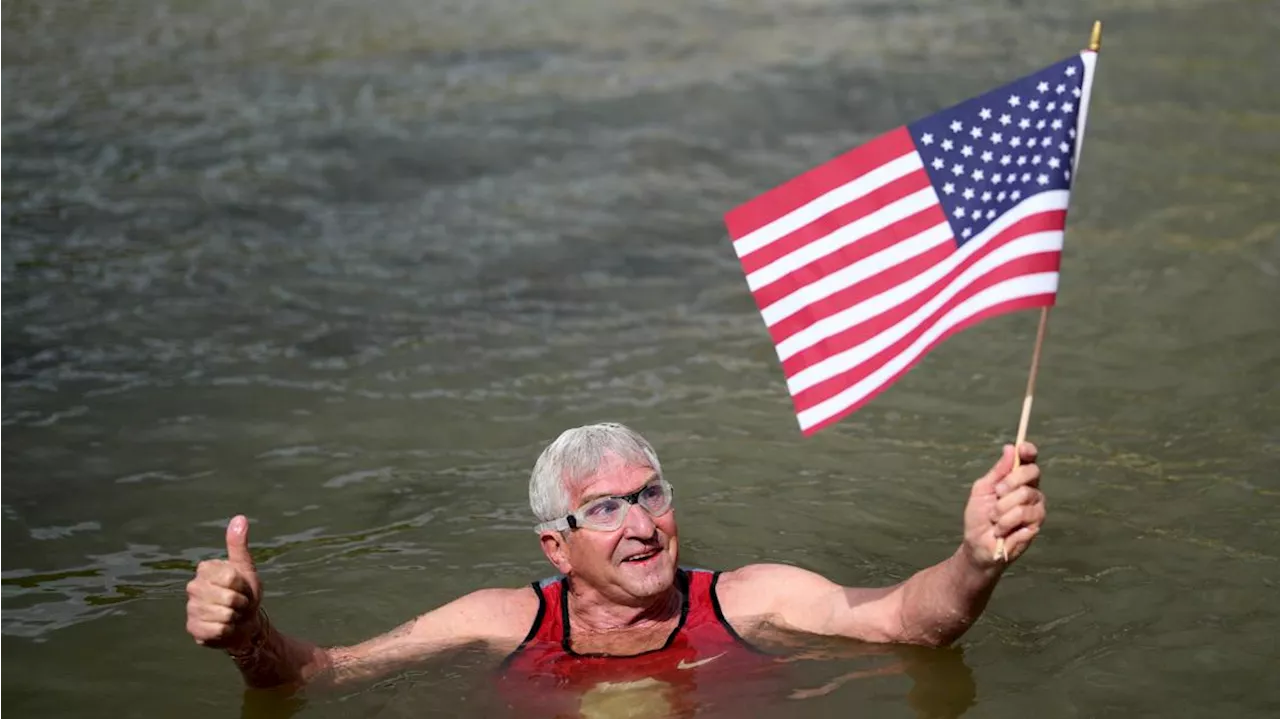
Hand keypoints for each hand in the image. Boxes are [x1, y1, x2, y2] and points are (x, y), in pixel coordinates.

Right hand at [186, 515, 263, 650]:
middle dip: (241, 602)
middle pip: (228, 597)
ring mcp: (191, 608)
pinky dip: (227, 630)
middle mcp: (193, 587)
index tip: (241, 587)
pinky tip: (225, 627)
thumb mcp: (245, 568)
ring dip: (235, 617)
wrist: (244, 622)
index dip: (243, 585)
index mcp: (205, 569)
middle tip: (238, 603)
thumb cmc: (245, 593)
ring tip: (232, 614)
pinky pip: (217, 630)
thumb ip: (239, 545)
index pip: (230, 577)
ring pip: (223, 615)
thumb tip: (240, 518)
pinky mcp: (193, 628)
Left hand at [962, 443, 1044, 567]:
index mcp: (1018, 481)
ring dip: (1002, 508)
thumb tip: (1009, 448)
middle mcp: (1031, 491)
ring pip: (1025, 495)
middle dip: (1009, 482)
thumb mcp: (983, 490)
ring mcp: (1036, 508)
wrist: (978, 545)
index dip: (1029, 452)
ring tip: (995, 519)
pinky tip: (1001, 531)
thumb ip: (997, 471)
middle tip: (997, 494)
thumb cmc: (979, 517)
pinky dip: (1005, 522)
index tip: (1022, 448)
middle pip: (1031, 473)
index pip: (1030, 461)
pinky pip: (1023, 515)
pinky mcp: (1036, 525)